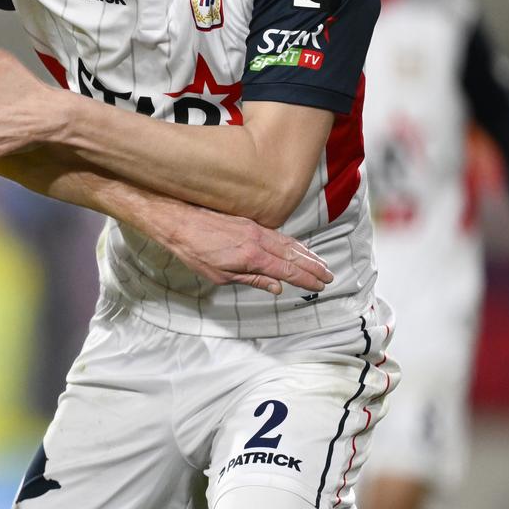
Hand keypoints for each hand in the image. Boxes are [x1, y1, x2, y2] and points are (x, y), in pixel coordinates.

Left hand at [152, 203, 333, 294]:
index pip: (287, 271)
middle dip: (313, 267)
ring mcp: (256, 229)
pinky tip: (299, 248)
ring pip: (289, 243)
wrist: (180, 221)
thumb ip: (252, 280)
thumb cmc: (195, 251)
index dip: (306, 279)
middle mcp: (259, 240)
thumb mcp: (220, 276)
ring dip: (307, 254)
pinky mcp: (250, 222)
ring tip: (320, 263)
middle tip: (329, 276)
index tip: (319, 286)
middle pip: (294, 256)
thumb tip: (277, 288)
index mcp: (253, 257)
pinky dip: (293, 243)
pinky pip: (279, 235)